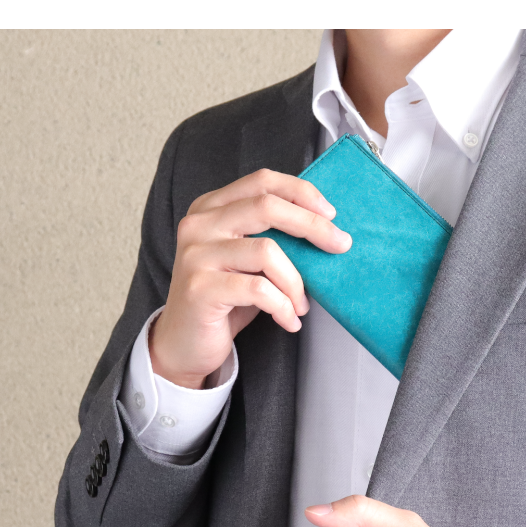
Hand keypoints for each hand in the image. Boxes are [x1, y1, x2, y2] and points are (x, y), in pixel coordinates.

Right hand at [151, 169, 351, 388]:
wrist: (185, 343)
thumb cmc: (224, 300)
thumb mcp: (247, 259)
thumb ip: (271, 235)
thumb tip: (326, 227)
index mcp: (211, 208)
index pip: (262, 182)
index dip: (301, 192)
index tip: (331, 214)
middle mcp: (198, 224)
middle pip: (266, 207)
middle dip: (312, 226)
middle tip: (340, 246)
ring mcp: (195, 255)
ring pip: (267, 252)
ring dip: (296, 283)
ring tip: (301, 305)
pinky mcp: (199, 288)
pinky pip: (259, 290)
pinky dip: (283, 306)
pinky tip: (288, 320)